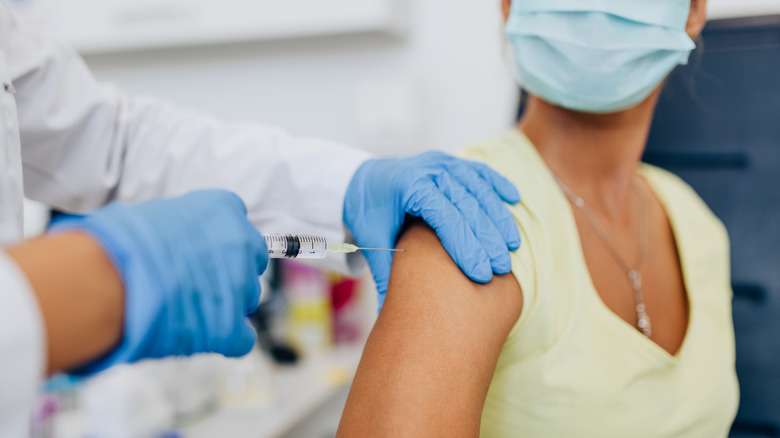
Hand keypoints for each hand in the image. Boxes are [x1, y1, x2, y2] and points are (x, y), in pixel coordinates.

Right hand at [50, 190, 267, 373]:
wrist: (108, 279)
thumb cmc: (119, 242)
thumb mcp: (157, 214)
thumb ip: (184, 225)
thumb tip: (178, 239)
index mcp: (224, 209)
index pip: (237, 221)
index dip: (219, 240)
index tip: (201, 250)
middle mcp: (242, 244)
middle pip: (251, 260)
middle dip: (231, 271)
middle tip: (198, 280)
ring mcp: (240, 286)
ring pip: (247, 297)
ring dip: (225, 303)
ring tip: (188, 307)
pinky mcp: (231, 327)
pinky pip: (243, 337)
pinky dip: (228, 339)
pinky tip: (204, 336)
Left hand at [344, 151, 520, 307]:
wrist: (364, 180)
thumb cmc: (370, 213)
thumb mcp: (373, 240)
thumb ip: (385, 274)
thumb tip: (388, 316)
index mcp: (408, 186)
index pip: (443, 216)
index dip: (465, 245)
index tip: (481, 273)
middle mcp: (428, 170)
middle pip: (466, 203)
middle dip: (487, 237)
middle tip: (502, 268)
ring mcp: (442, 163)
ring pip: (478, 187)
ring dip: (498, 216)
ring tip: (512, 246)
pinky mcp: (452, 162)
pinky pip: (480, 172)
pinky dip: (498, 184)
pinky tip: (514, 200)